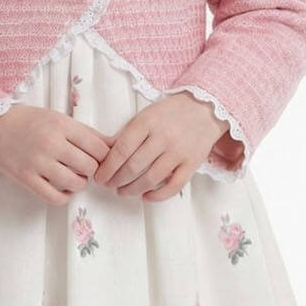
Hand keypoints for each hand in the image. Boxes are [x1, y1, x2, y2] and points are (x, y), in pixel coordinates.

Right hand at [0, 104, 114, 204]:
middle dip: (92, 170)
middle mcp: (51, 143)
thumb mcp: (59, 118)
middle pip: (90, 167)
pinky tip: (62, 188)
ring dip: (79, 183)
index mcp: (62, 125)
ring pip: (75, 183)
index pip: (99, 147)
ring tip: (73, 177)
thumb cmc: (29, 121)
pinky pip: (55, 198)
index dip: (104, 157)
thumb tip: (115, 145)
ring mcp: (38, 162)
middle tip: (84, 168)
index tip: (98, 158)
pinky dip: (64, 197)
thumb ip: (86, 133)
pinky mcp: (26, 178)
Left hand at [91, 93, 239, 200]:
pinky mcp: (192, 163)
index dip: (107, 167)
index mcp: (147, 122)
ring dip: (132, 190)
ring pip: (151, 178)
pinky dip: (157, 196)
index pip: (121, 150)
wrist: (205, 109)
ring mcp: (179, 151)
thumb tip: (104, 155)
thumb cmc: (170, 113)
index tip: (99, 177)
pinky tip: (145, 197)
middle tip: (108, 185)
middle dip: (116, 180)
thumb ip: (126, 134)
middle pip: (133, 166)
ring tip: (122, 191)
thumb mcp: (145, 115)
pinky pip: (173, 186)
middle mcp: (163, 137)